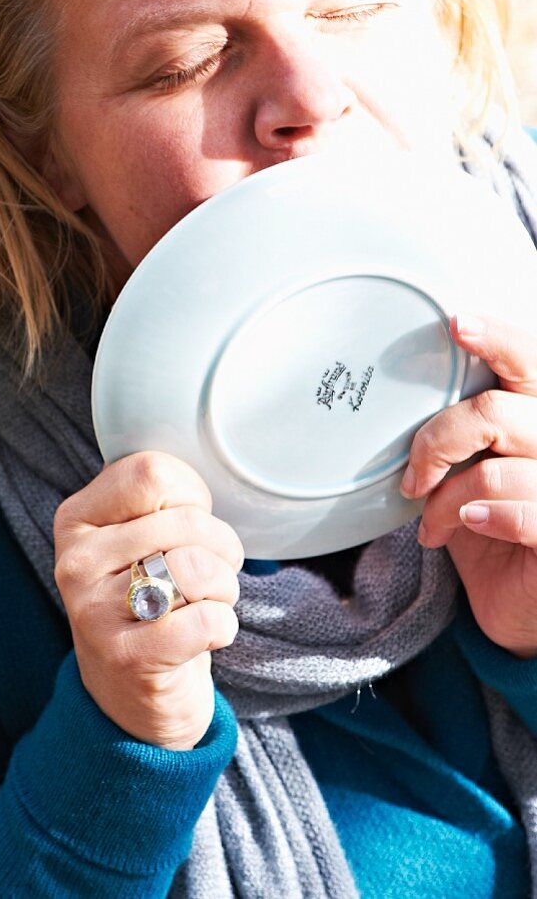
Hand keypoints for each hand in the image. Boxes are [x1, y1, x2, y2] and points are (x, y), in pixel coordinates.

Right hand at [54, 452, 243, 749]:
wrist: (129, 697)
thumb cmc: (146, 601)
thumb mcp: (135, 539)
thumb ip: (156, 499)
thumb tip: (199, 469)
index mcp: (76, 518)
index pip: (152, 472)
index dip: (191, 495)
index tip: (187, 523)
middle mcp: (75, 560)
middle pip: (186, 522)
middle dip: (220, 547)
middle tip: (209, 572)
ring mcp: (93, 611)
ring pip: (197, 569)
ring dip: (223, 587)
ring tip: (206, 601)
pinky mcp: (125, 657)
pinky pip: (207, 622)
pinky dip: (223, 626)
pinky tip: (204, 635)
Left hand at [400, 313, 536, 657]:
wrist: (517, 606)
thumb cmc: (492, 526)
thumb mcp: (470, 468)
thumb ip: (461, 430)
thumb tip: (405, 393)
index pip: (532, 360)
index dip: (498, 339)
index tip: (457, 324)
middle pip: (495, 410)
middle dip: (438, 439)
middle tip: (414, 474)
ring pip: (491, 469)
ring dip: (444, 500)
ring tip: (431, 522)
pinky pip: (523, 513)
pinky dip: (479, 517)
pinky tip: (467, 525)